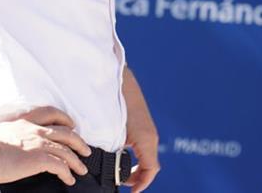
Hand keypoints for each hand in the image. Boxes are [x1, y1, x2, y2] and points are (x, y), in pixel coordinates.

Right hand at [0, 106, 90, 185]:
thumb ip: (9, 132)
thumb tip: (7, 140)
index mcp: (26, 121)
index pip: (52, 113)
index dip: (65, 119)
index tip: (72, 125)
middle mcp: (37, 130)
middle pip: (67, 133)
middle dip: (79, 142)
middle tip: (86, 150)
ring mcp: (40, 144)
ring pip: (68, 151)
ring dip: (77, 161)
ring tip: (82, 169)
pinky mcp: (40, 158)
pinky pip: (61, 166)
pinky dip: (68, 173)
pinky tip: (69, 179)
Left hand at [122, 68, 160, 191]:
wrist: (121, 81)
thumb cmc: (116, 105)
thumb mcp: (112, 132)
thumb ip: (113, 153)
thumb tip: (110, 170)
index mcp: (147, 140)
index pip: (151, 171)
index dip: (141, 184)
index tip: (130, 192)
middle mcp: (150, 137)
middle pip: (150, 166)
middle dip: (137, 178)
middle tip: (123, 185)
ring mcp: (147, 131)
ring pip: (146, 156)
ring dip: (136, 167)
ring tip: (121, 174)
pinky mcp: (142, 126)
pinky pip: (142, 147)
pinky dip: (135, 156)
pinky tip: (119, 155)